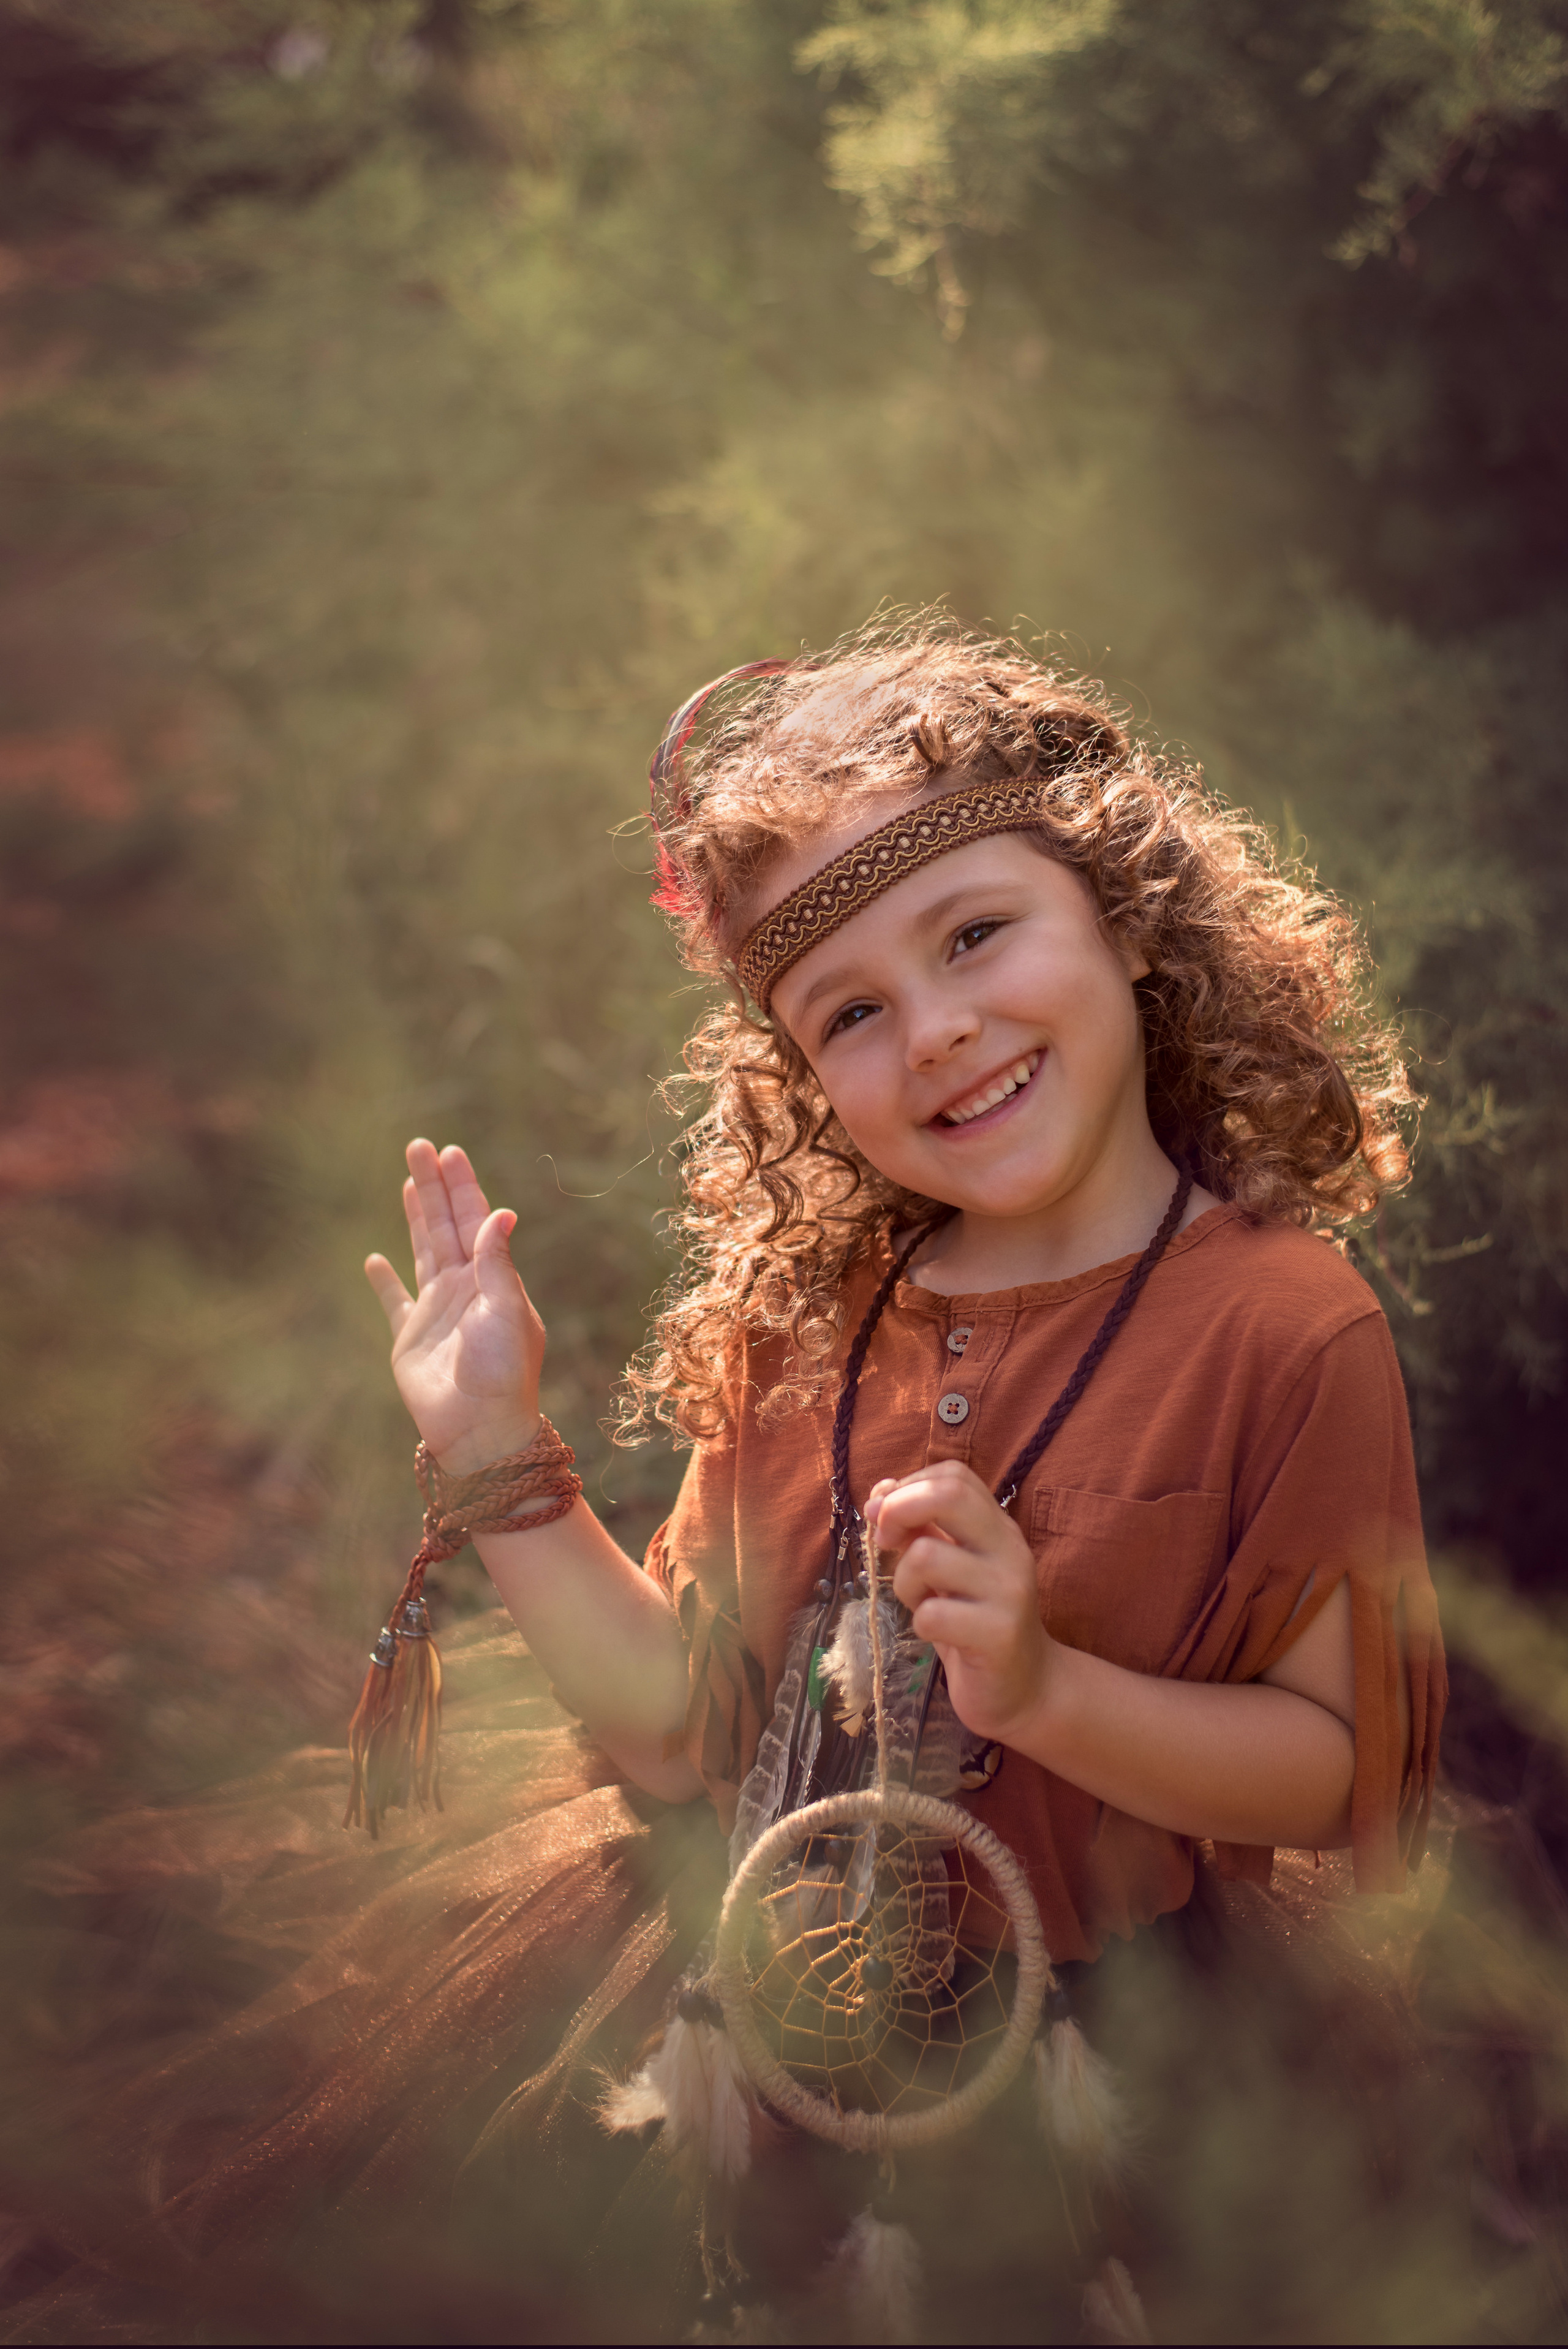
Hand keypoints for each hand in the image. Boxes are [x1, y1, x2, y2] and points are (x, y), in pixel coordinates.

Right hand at [365, 1140, 544, 1470]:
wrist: (480, 1431)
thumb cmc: (502, 1374)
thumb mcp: (507, 1312)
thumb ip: (497, 1263)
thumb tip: (501, 1211)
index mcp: (491, 1279)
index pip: (474, 1220)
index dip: (462, 1185)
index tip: (450, 1151)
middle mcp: (463, 1289)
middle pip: (445, 1224)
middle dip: (433, 1185)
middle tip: (419, 1145)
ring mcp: (436, 1312)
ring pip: (422, 1250)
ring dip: (414, 1215)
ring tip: (408, 1180)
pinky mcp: (409, 1339)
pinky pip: (394, 1302)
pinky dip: (384, 1281)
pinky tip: (374, 1260)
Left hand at [867, 1461, 1052, 1745]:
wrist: (1026, 1688)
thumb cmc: (976, 1622)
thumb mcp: (948, 1568)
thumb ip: (921, 1529)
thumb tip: (879, 1494)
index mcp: (997, 1527)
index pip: (954, 1475)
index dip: (909, 1486)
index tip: (887, 1517)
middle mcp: (1009, 1549)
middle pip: (948, 1495)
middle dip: (899, 1511)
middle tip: (886, 1544)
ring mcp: (1008, 1591)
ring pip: (927, 1556)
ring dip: (905, 1582)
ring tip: (921, 1603)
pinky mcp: (999, 1634)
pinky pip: (932, 1614)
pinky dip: (919, 1624)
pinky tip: (936, 1634)